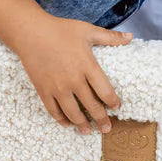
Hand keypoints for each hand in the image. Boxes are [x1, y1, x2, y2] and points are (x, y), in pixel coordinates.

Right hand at [13, 16, 131, 132]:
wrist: (30, 32)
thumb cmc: (60, 29)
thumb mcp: (86, 30)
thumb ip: (109, 37)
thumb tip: (131, 37)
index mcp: (87, 65)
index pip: (105, 91)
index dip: (113, 102)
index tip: (116, 107)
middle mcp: (74, 80)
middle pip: (92, 106)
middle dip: (101, 120)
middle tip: (107, 129)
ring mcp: (58, 87)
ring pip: (73, 113)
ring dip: (82, 125)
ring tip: (87, 131)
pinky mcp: (43, 90)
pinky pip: (54, 110)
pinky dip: (61, 119)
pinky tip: (67, 123)